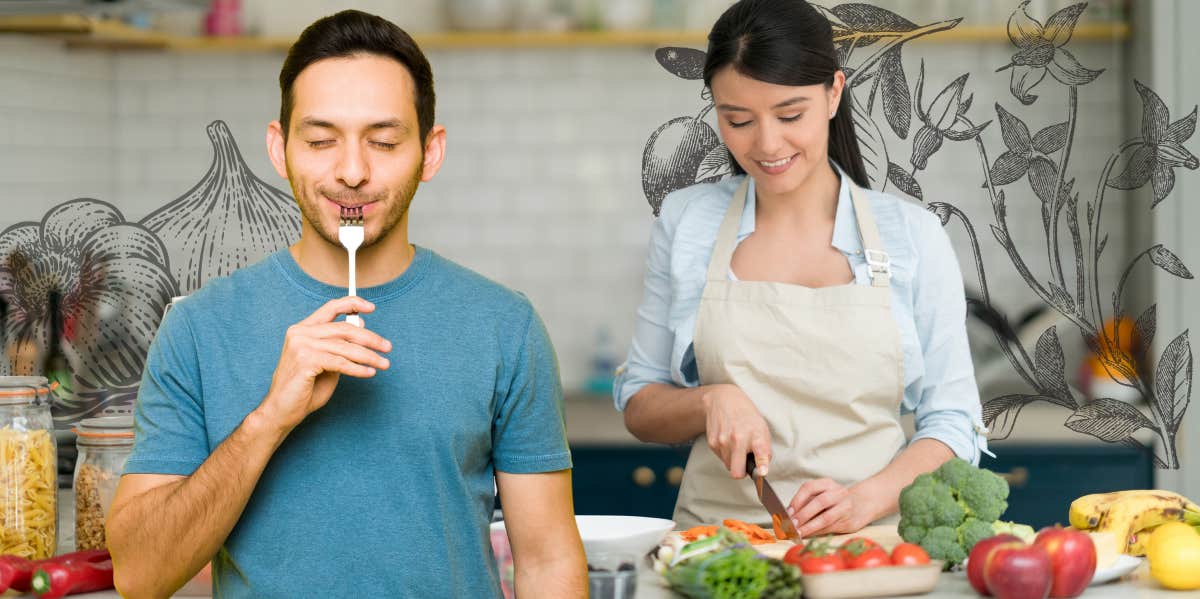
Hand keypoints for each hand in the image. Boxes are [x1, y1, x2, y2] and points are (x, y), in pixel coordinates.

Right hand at [256, 296, 391, 432]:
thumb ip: (341, 345)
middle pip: (344, 328)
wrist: (281, 411)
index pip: (330, 308)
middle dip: (370, 338)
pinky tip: (369, 372)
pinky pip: (340, 362)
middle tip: (387, 347)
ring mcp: (301, 345)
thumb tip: (361, 324)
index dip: (353, 304)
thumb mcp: (328, 363)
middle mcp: (300, 333)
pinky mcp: (305, 360)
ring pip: (345, 346)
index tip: (372, 307)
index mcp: (303, 329)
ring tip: (384, 363)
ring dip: (369, 356)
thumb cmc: (304, 389)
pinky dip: (358, 368)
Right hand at [701, 384, 770, 479]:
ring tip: (736, 443)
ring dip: (733, 460)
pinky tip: (728, 440)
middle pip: (737, 472)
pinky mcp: (712, 443)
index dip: (761, 465)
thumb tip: (762, 470)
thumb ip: (765, 451)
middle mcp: (738, 439)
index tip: (762, 472)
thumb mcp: (762, 429)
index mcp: (755, 435)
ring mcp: (723, 441)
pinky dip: (725, 453)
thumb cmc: (746, 416)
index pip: (760, 454)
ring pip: (728, 466)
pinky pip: (721, 458)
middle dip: (741, 472)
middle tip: (745, 461)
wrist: (724, 400)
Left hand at [786, 478, 874, 536]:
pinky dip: (816, 532)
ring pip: (826, 517)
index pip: (810, 487)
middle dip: (804, 514)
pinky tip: (807, 535)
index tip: (788, 511)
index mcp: (827, 483)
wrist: (861, 505)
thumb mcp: (820, 495)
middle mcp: (838, 492)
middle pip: (820, 502)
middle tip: (791, 524)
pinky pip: (830, 528)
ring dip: (809, 526)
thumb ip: (805, 503)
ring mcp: (845, 506)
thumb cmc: (833, 501)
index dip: (798, 499)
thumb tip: (786, 515)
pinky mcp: (849, 521)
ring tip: (797, 532)